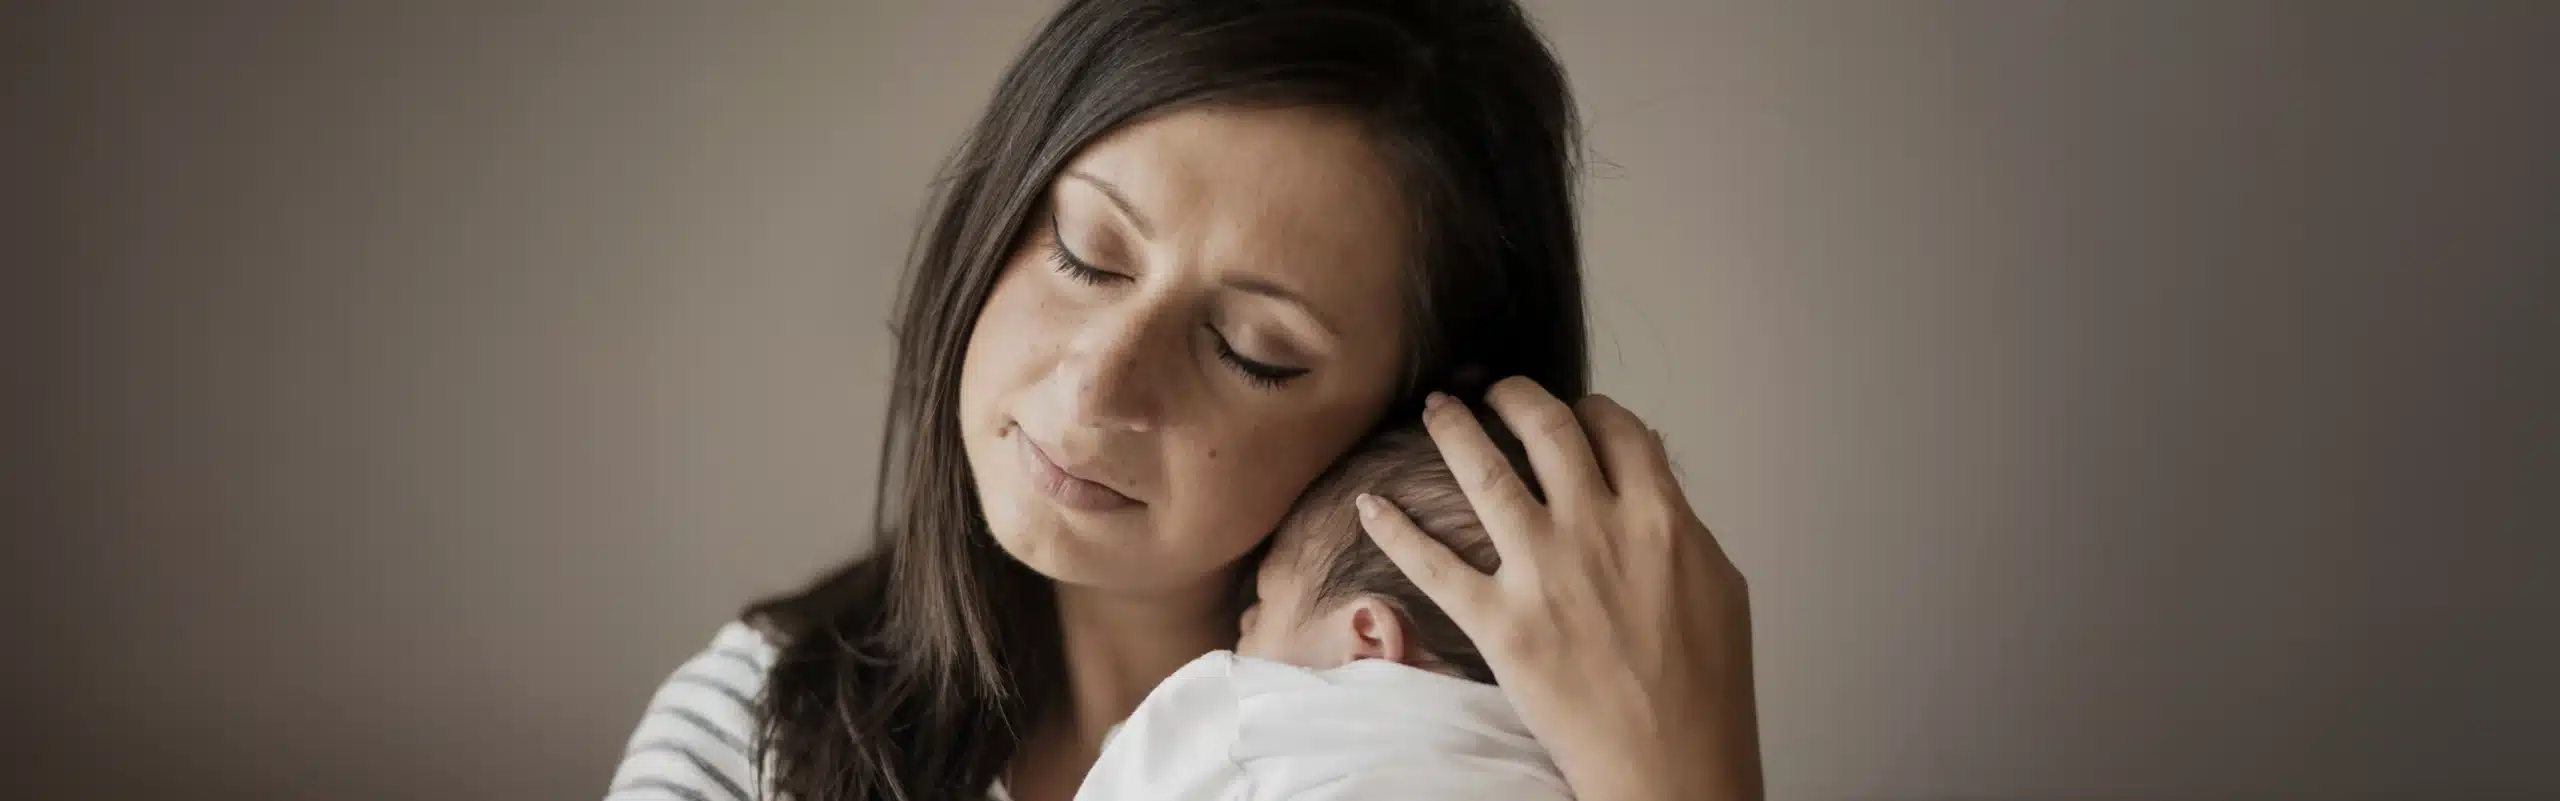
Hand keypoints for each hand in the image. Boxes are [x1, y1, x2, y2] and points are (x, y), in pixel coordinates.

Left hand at [1355, 377, 1762, 800]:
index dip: (1591, 408)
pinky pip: (1432, 563)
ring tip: (1438, 409)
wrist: (1672, 762)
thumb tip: (1656, 488)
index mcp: (1659, 517)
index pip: (1617, 429)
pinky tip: (1371, 503)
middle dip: (1515, 396)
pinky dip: (1395, 528)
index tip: (1575, 409)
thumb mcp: (1719, 586)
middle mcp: (1596, 530)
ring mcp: (1543, 572)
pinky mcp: (1500, 622)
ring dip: (1454, 428)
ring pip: (1483, 472)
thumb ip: (1681, 526)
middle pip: (1546, 427)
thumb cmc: (1706, 688)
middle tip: (1496, 389)